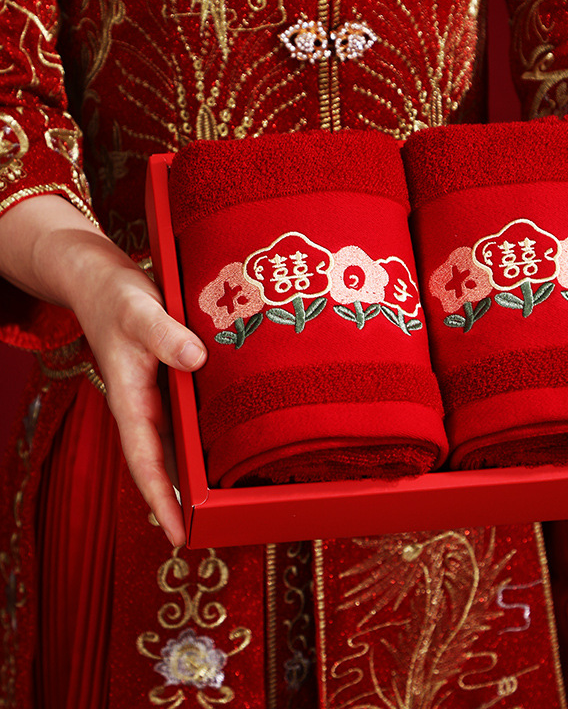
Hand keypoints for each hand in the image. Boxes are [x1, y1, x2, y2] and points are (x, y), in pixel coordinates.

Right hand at [0, 196, 205, 544]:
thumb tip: (196, 362)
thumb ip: (166, 335)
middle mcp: (143, 406)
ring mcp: (154, 397)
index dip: (161, 501)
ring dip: (191, 476)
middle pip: (162, 465)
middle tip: (213, 533)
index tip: (178, 536)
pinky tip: (221, 453)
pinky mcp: (166, 383)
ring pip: (174, 446)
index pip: (145, 461)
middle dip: (181, 502)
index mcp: (130, 399)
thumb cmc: (116, 295)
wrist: (99, 278)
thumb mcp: (140, 311)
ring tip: (222, 507)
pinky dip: (198, 442)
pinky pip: (184, 422)